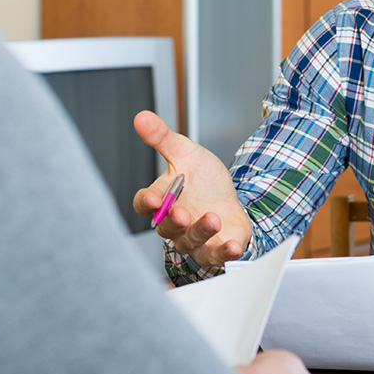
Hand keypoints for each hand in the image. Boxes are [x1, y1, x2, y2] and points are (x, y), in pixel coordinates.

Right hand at [131, 110, 251, 266]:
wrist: (231, 197)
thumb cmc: (203, 180)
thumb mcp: (185, 152)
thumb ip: (162, 138)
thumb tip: (141, 116)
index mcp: (163, 199)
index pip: (145, 203)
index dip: (148, 202)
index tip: (154, 198)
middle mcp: (174, 224)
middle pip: (165, 227)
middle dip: (172, 221)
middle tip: (180, 213)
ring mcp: (193, 240)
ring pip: (189, 242)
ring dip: (200, 232)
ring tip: (213, 218)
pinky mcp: (214, 250)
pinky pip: (215, 257)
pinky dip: (223, 254)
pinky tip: (232, 246)